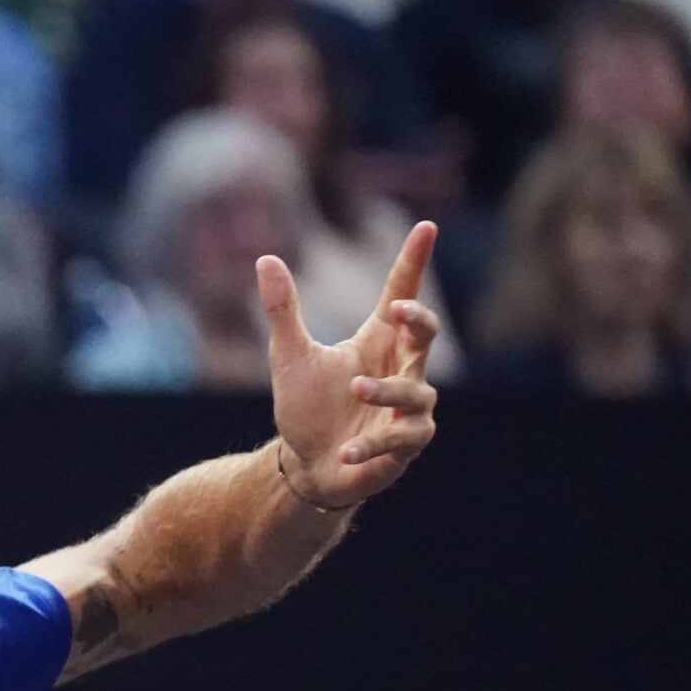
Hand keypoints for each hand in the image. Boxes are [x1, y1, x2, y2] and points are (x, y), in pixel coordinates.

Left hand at [257, 221, 442, 510]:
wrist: (306, 464)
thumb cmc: (306, 407)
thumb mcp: (289, 355)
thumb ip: (282, 309)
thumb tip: (265, 258)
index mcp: (378, 341)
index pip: (401, 293)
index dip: (414, 261)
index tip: (426, 226)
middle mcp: (401, 368)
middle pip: (425, 334)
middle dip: (419, 320)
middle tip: (399, 310)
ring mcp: (407, 409)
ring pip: (415, 391)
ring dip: (387, 389)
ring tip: (357, 389)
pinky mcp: (403, 446)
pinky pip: (398, 441)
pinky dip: (372, 445)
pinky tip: (346, 450)